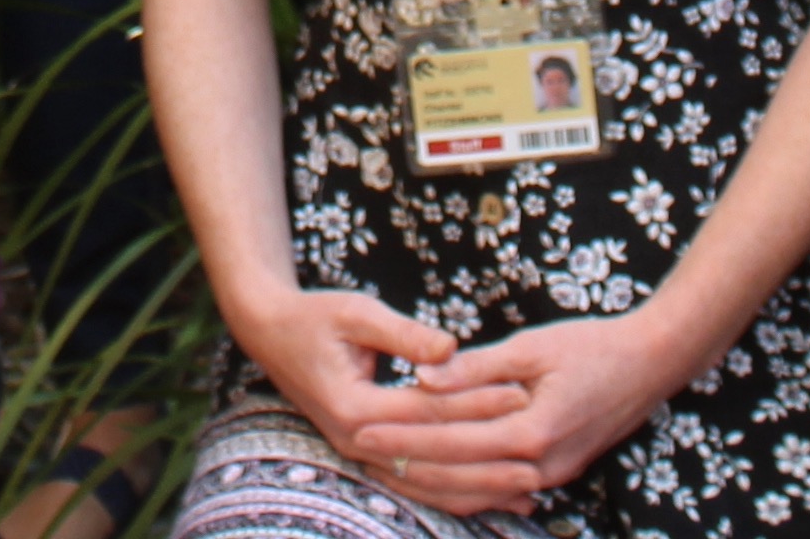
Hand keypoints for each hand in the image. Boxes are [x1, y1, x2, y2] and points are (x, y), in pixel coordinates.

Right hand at [228, 285, 517, 500]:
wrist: (271, 334)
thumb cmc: (316, 316)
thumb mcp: (358, 313)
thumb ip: (406, 335)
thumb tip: (451, 349)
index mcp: (354, 406)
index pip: (429, 411)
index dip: (476, 402)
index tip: (521, 394)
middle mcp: (357, 441)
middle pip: (433, 461)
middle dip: (488, 462)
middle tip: (538, 458)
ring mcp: (360, 455)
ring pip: (427, 485)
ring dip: (479, 490)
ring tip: (530, 491)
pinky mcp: (367, 456)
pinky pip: (416, 484)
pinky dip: (456, 492)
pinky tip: (493, 496)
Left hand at [377, 310, 690, 504]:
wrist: (652, 364)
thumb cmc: (592, 346)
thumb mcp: (531, 346)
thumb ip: (475, 368)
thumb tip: (422, 376)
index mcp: (532, 430)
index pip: (451, 439)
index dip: (404, 435)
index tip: (363, 427)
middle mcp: (541, 464)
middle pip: (458, 475)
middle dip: (406, 464)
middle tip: (360, 452)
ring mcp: (551, 475)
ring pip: (477, 492)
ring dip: (429, 482)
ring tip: (386, 467)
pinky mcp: (556, 473)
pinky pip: (499, 490)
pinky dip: (463, 488)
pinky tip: (433, 481)